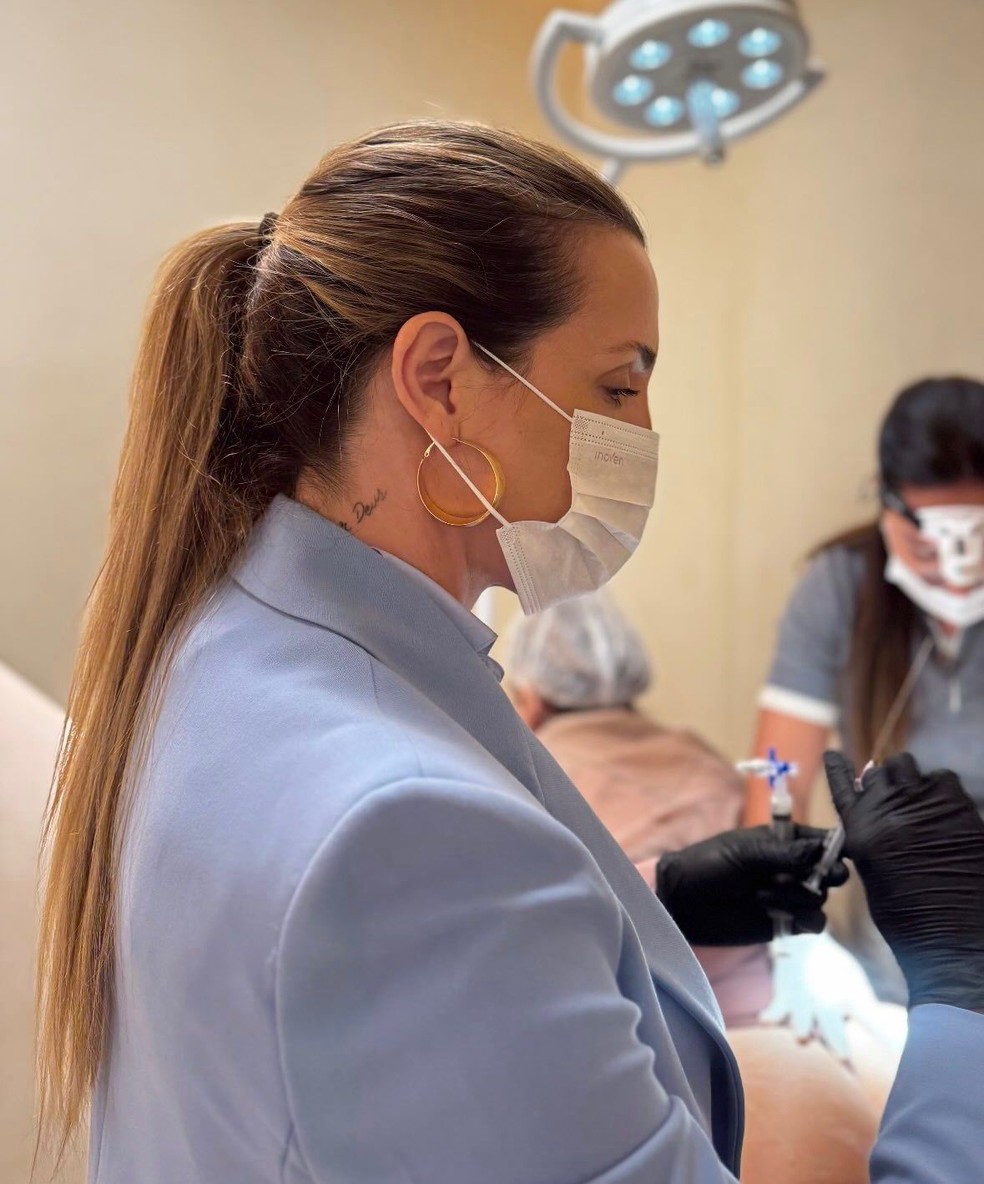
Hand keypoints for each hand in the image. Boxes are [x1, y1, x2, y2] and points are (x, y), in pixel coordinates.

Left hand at [655, 826, 847, 946]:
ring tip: (762, 897)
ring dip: (798, 897)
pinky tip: (783, 917)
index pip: (822, 839)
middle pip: (830, 870)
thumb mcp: (744, 853)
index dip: (836, 845)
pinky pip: (815, 922)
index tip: (840, 852)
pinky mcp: (787, 922)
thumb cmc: (708, 865)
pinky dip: (806, 919)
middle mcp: (793, 867)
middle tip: (817, 877)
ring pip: (820, 897)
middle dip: (827, 873)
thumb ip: (783, 853)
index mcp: (783, 841)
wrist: (684, 903)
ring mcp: (791, 895)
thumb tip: (820, 850)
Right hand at [824, 750, 983, 1009]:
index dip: (838, 768)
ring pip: (911, 768)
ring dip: (914, 781)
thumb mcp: (876, 874)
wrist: (954, 935)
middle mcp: (886, 808)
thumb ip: (871, 839)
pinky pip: (945, 781)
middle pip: (881, 771)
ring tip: (924, 804)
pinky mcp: (957, 806)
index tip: (834, 754)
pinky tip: (949, 814)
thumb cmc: (909, 917)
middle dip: (887, 780)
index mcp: (860, 828)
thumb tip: (877, 819)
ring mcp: (923, 803)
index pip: (842, 785)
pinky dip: (944, 792)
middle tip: (899, 799)